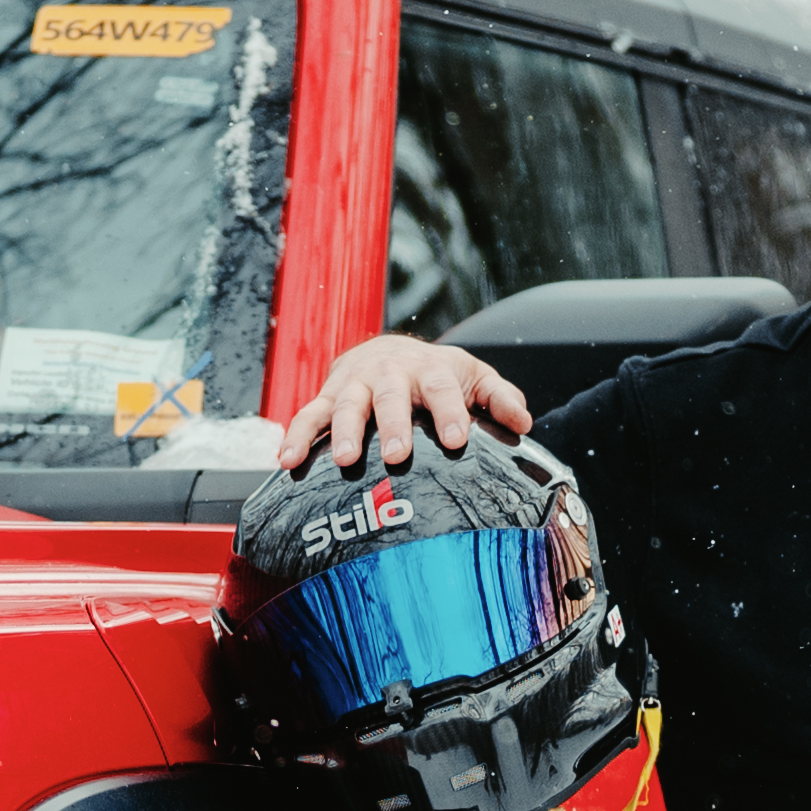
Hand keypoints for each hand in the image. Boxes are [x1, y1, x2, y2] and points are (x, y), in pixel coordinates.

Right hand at [274, 335, 533, 470]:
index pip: (441, 389)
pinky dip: (296, 437)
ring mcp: (356, 385)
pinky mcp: (328, 397)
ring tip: (345, 459)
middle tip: (397, 455)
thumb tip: (523, 422)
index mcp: (429, 370)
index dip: (449, 413)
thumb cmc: (435, 374)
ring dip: (344, 431)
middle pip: (390, 396)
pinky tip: (286, 460)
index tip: (457, 440)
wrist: (388, 349)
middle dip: (393, 425)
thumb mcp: (473, 377)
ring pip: (347, 405)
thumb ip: (499, 397)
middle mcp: (390, 374)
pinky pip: (309, 416)